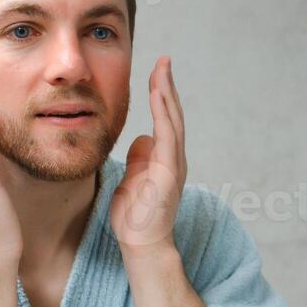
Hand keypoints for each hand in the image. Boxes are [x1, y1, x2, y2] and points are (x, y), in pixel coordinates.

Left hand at [110, 57, 186, 256]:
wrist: (142, 245)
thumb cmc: (135, 218)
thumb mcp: (132, 180)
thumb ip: (138, 159)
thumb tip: (140, 138)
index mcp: (164, 159)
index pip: (164, 119)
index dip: (161, 94)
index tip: (156, 71)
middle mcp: (174, 158)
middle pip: (172, 114)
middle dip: (167, 85)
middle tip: (163, 60)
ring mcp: (173, 165)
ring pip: (173, 121)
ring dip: (167, 93)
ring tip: (162, 69)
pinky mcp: (169, 173)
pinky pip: (167, 136)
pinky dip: (164, 114)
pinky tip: (158, 95)